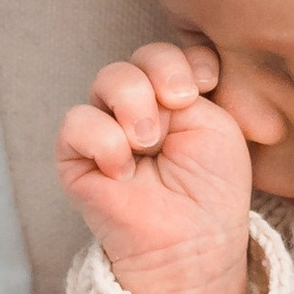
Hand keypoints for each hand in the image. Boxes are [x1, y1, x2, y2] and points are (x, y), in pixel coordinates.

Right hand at [57, 35, 254, 293]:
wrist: (193, 240)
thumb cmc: (211, 188)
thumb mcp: (217, 125)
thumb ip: (188, 85)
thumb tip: (154, 76)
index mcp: (175, 97)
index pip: (171, 53)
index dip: (187, 59)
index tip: (207, 83)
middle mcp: (139, 107)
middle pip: (140, 58)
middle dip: (163, 73)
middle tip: (179, 106)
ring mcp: (106, 128)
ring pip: (108, 79)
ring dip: (136, 103)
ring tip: (149, 143)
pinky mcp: (76, 156)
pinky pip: (78, 122)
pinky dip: (104, 141)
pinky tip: (123, 170)